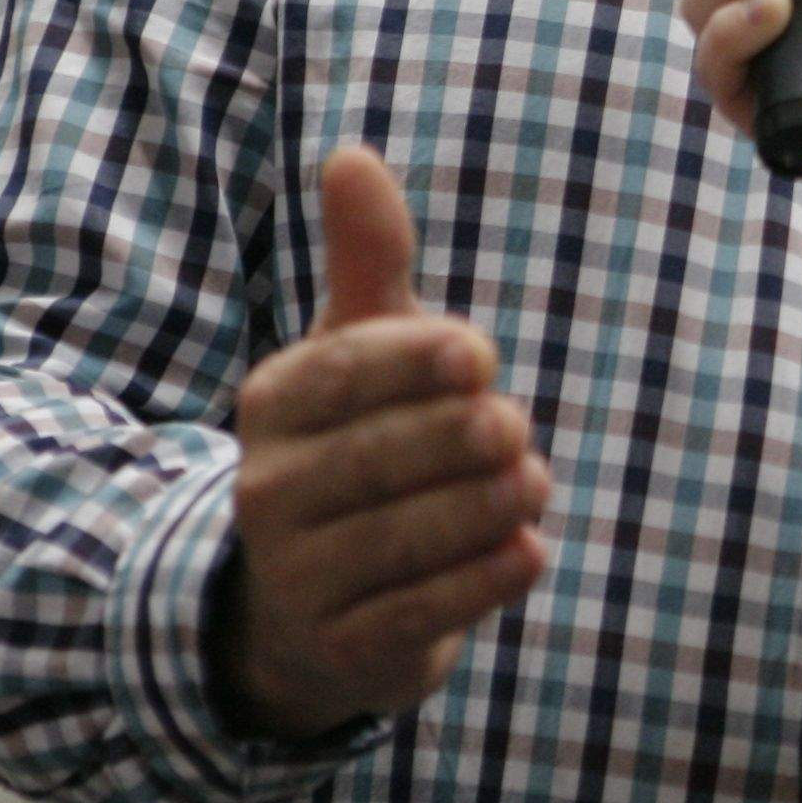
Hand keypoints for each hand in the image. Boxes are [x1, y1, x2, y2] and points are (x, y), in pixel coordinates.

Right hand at [207, 145, 553, 740]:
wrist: (308, 604)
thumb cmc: (355, 447)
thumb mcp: (355, 353)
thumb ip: (368, 260)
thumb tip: (353, 154)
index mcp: (276, 405)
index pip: (343, 374)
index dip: (414, 360)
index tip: (479, 355)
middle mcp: (270, 492)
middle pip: (381, 458)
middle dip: (461, 439)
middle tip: (515, 427)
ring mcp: (301, 578)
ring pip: (405, 539)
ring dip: (484, 507)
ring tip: (531, 482)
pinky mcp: (344, 648)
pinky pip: (422, 612)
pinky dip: (484, 580)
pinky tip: (529, 551)